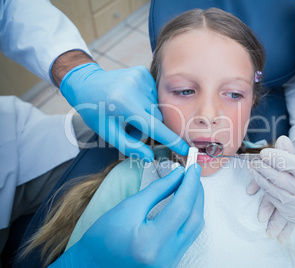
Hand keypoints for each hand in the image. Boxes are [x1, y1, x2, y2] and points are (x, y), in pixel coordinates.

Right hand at [51, 164, 203, 267]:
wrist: (92, 265)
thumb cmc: (102, 237)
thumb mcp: (128, 207)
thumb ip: (157, 190)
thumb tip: (179, 175)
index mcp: (151, 243)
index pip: (181, 208)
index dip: (189, 185)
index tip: (192, 168)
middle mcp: (165, 257)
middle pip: (194, 219)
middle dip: (196, 193)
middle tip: (193, 174)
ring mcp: (169, 263)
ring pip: (194, 229)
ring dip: (195, 205)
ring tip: (190, 185)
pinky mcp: (170, 263)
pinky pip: (188, 237)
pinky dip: (189, 218)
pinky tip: (185, 204)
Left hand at [60, 62, 188, 159]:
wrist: (86, 83)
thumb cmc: (96, 112)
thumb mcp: (108, 133)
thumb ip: (130, 146)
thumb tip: (149, 157)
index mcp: (125, 106)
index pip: (155, 127)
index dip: (172, 141)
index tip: (185, 149)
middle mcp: (135, 89)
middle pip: (157, 118)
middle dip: (148, 126)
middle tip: (130, 126)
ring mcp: (140, 78)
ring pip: (157, 106)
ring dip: (147, 113)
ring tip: (130, 111)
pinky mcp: (143, 72)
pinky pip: (154, 94)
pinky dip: (147, 101)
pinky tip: (133, 99)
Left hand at [250, 136, 294, 223]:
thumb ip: (293, 153)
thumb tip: (281, 140)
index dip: (278, 158)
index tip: (264, 152)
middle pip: (283, 179)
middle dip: (265, 168)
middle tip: (254, 160)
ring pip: (275, 191)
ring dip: (260, 178)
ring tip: (252, 168)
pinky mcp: (293, 216)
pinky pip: (274, 200)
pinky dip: (265, 189)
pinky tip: (260, 180)